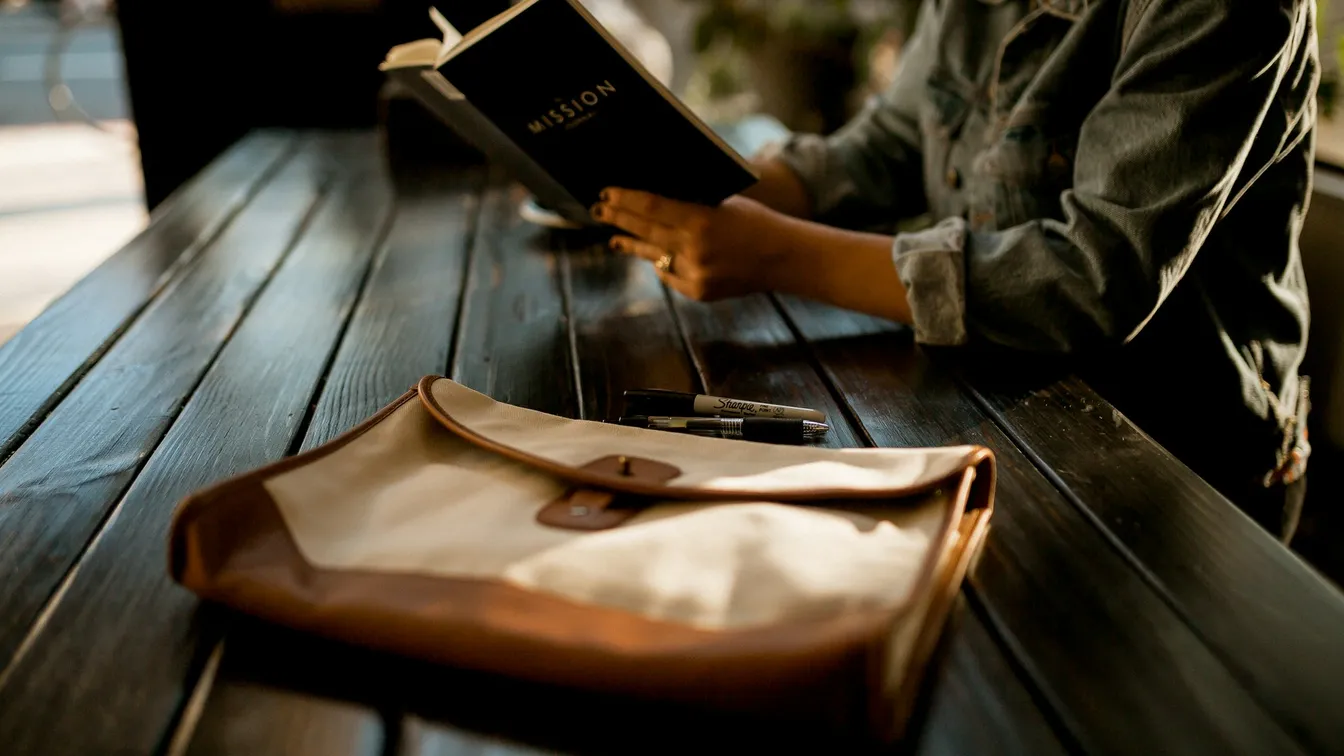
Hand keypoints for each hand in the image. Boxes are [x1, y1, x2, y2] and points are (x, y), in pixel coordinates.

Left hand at [591, 188, 788, 300]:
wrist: (783, 258)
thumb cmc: (755, 223)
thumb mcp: (723, 204)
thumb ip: (689, 206)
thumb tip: (651, 202)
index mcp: (701, 221)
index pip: (651, 208)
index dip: (625, 201)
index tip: (605, 194)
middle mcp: (694, 249)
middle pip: (646, 232)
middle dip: (619, 220)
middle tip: (598, 211)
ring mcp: (695, 274)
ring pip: (655, 257)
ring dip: (633, 247)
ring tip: (616, 240)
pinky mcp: (699, 292)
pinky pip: (671, 276)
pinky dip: (665, 265)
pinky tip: (657, 257)